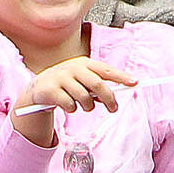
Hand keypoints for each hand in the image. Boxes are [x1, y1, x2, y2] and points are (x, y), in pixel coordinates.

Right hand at [11, 58, 134, 145]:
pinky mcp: (51, 90)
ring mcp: (61, 78)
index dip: (121, 76)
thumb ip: (97, 86)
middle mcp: (73, 68)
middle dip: (109, 98)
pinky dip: (72, 109)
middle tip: (114, 109)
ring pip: (84, 97)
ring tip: (85, 106)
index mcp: (84, 63)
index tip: (135, 82)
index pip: (106, 69)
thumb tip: (114, 98)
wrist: (38, 88)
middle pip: (97, 84)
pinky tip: (68, 105)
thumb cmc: (67, 84)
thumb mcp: (82, 80)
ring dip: (88, 106)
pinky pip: (70, 104)